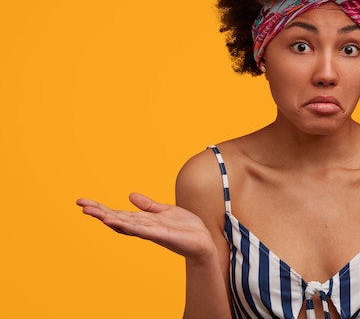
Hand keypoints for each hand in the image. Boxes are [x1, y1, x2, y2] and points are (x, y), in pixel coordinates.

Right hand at [76, 193, 214, 261]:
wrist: (202, 240)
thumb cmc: (184, 227)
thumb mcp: (165, 211)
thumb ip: (148, 205)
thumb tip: (130, 195)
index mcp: (142, 220)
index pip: (117, 213)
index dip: (101, 208)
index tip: (83, 202)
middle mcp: (142, 227)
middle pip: (116, 219)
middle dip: (98, 212)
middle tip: (80, 205)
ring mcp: (150, 231)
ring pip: (125, 224)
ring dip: (108, 218)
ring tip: (92, 212)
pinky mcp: (160, 234)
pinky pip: (141, 230)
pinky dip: (127, 225)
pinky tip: (114, 221)